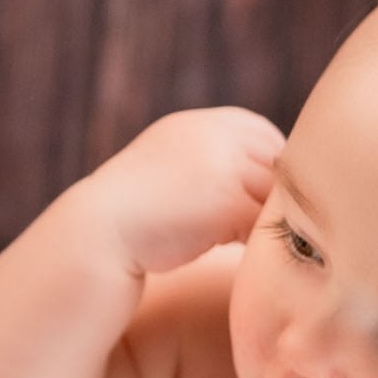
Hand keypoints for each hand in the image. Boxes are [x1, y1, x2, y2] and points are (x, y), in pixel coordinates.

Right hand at [86, 107, 284, 276]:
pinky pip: (265, 224)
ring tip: (246, 244)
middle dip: (270, 198)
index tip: (254, 203)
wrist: (99, 231)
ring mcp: (226, 166)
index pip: (268, 140)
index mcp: (207, 123)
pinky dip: (255, 242)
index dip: (268, 174)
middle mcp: (219, 135)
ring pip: (275, 198)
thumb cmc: (138, 209)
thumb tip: (270, 177)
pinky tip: (235, 254)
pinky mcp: (229, 202)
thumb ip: (215, 158)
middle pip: (279, 167)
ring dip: (266, 222)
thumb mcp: (176, 161)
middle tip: (258, 229)